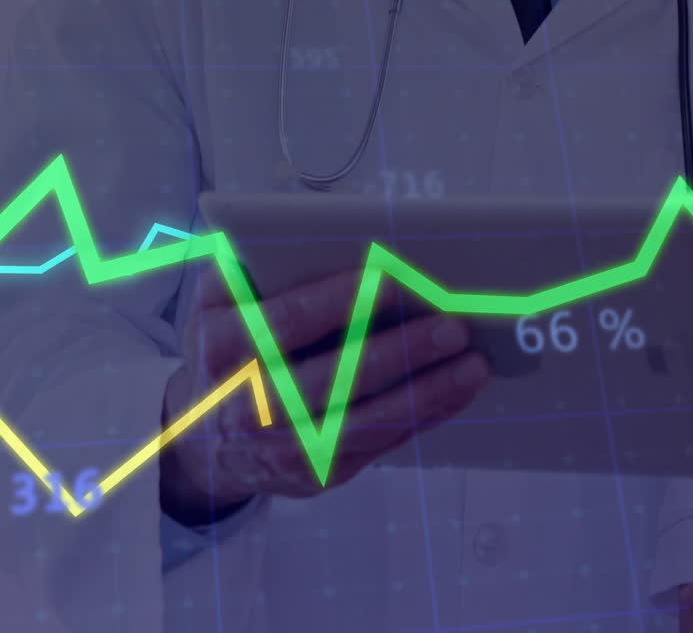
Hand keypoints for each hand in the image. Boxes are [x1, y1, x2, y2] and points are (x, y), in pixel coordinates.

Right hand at [159, 268, 490, 524]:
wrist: (203, 443)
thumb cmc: (228, 353)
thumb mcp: (216, 305)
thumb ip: (249, 267)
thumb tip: (310, 232)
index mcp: (226, 350)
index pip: (288, 323)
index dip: (340, 302)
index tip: (391, 280)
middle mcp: (254, 405)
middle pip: (338, 376)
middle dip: (402, 351)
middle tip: (454, 326)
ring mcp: (290, 447)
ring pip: (370, 419)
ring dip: (429, 391)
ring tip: (475, 363)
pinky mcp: (322, 474)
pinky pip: (384, 442)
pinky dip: (427, 415)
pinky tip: (460, 389)